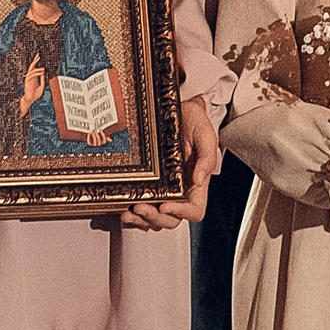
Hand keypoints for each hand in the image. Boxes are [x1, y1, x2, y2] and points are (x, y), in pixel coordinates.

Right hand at [17, 55, 47, 117]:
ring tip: (43, 68)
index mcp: (34, 77)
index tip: (40, 57)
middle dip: (35, 60)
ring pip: (32, 70)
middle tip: (38, 55)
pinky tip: (41, 72)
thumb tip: (44, 73)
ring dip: (38, 68)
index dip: (37, 62)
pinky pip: (31, 75)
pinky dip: (36, 73)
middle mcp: (31, 76)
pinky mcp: (27, 81)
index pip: (35, 67)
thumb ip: (42, 80)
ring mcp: (28, 78)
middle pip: (32, 66)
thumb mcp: (42, 86)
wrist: (30, 99)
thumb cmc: (35, 94)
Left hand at [123, 99, 221, 230]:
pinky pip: (140, 209)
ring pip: (154, 218)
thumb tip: (199, 180)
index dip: (181, 213)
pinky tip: (123, 209)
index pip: (194, 210)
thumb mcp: (206, 135)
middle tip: (141, 207)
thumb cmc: (194, 121)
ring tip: (128, 212)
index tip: (166, 206)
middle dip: (155, 218)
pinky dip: (131, 215)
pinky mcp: (146, 185)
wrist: (177, 108)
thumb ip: (207, 158)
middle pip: (171, 219)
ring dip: (140, 220)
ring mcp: (162, 190)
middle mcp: (179, 191)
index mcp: (196, 184)